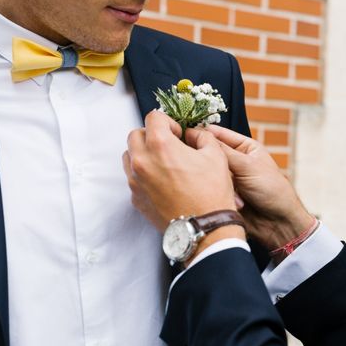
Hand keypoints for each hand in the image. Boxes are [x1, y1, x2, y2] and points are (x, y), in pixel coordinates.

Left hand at [123, 111, 240, 241]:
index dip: (169, 122)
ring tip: (164, 164)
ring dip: (143, 154)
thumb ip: (202, 136)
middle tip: (169, 146)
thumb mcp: (216, 155)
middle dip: (152, 135)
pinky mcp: (136, 199)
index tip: (178, 134)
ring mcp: (135, 181)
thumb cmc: (212, 192)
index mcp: (160, 145)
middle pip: (135, 135)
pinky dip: (144, 175)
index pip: (153, 117)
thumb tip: (193, 134)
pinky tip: (163, 183)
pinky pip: (133, 178)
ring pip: (129, 156)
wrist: (204, 228)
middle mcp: (142, 161)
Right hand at [206, 125, 314, 250]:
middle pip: (211, 153)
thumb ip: (224, 152)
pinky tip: (217, 195)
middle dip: (206, 159)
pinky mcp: (223, 194)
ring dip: (213, 178)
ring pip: (209, 172)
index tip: (185, 133)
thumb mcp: (248, 166)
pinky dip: (214, 191)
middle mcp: (235, 161)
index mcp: (245, 148)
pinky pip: (210, 188)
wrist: (276, 222)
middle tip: (194, 159)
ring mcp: (229, 178)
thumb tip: (202, 137)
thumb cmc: (271, 189)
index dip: (204, 133)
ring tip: (217, 183)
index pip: (220, 134)